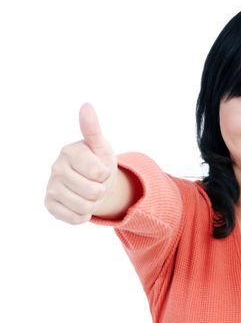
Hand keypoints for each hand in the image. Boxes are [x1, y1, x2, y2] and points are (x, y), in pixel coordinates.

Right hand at [45, 103, 117, 223]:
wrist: (94, 182)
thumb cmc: (99, 161)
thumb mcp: (101, 146)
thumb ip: (93, 128)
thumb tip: (86, 105)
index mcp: (69, 151)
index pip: (99, 172)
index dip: (106, 173)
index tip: (100, 168)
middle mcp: (56, 168)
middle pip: (93, 192)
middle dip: (101, 190)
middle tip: (96, 182)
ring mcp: (51, 187)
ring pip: (85, 207)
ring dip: (94, 203)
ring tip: (89, 193)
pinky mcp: (50, 205)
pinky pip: (76, 219)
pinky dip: (84, 215)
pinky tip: (80, 203)